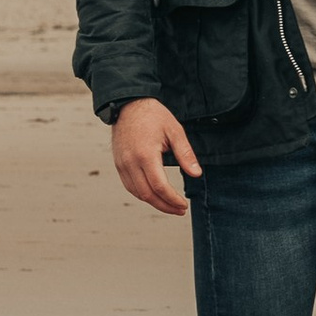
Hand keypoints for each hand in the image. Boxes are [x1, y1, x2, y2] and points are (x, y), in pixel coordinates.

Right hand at [112, 98, 201, 216]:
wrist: (128, 105)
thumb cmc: (153, 116)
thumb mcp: (174, 131)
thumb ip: (185, 153)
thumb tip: (196, 174)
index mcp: (145, 154)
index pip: (159, 186)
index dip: (172, 199)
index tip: (184, 205)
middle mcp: (130, 162)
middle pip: (147, 194)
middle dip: (165, 206)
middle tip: (180, 210)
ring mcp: (122, 164)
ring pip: (137, 193)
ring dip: (154, 202)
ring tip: (170, 205)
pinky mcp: (118, 164)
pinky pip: (130, 186)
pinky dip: (142, 194)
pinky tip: (155, 195)